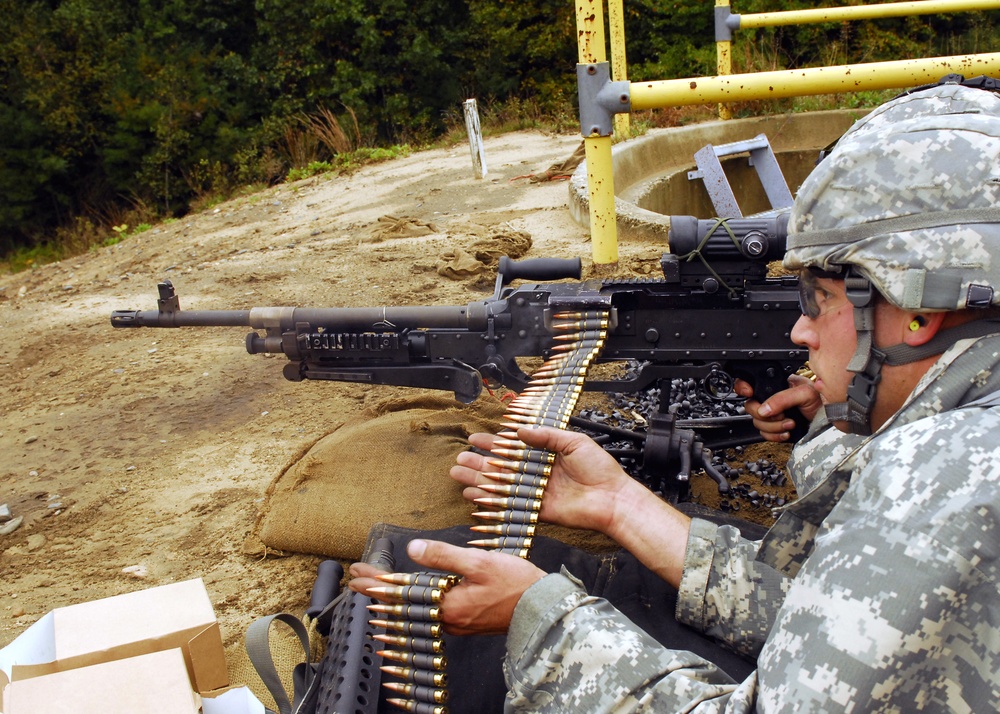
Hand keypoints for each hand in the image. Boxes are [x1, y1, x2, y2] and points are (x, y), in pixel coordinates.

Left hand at [349, 539, 544, 635]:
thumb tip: (414, 548)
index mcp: (447, 604)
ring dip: (393, 600)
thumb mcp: (478, 562)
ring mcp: (457, 623)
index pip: (401, 592)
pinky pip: (430, 616)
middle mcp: (447, 619)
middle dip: (377, 590)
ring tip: (375, 591)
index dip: (377, 582)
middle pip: (403, 604)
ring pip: (415, 612)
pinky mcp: (466, 622)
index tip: (357, 574)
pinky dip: (414, 607)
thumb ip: (444, 556)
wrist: (543, 609)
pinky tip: (411, 604)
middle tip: (354, 580)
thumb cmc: (516, 584)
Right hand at [450, 427, 636, 536]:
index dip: (493, 443)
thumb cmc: (599, 468)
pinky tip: (474, 496)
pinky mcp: (536, 511)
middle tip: (459, 459)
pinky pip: (509, 506)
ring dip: (479, 480)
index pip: (513, 447)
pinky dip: (491, 502)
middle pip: (501, 467)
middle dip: (479, 463)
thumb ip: (546, 436)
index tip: (474, 438)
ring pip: (501, 486)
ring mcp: (535, 492)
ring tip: (458, 475)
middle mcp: (536, 473)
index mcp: (545, 454)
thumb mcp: (574, 441)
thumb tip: (519, 431)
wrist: (612, 498)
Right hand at [735, 374, 821, 441]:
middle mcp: (772, 399)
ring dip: (774, 427)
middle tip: (782, 415)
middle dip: (766, 415)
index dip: (745, 387)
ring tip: (790, 424)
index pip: (751, 382)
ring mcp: (773, 414)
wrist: (830, 423)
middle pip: (751, 406)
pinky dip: (775, 435)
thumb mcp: (804, 394)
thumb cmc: (823, 403)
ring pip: (757, 422)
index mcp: (776, 384)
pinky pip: (764, 434)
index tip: (749, 393)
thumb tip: (763, 409)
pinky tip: (787, 432)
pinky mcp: (775, 428)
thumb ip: (782, 398)